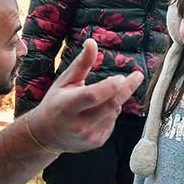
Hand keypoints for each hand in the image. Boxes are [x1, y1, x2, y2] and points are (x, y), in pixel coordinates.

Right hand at [28, 39, 142, 153]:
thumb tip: (92, 42)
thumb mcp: (65, 81)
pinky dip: (111, 112)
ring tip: (101, 97)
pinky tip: (98, 111)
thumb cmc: (56, 102)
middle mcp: (78, 123)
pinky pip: (113, 121)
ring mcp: (89, 136)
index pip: (93, 96)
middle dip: (126, 89)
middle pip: (111, 105)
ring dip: (115, 100)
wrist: (46, 135)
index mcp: (67, 106)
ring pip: (114, 112)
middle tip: (137, 76)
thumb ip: (82, 63)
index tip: (122, 77)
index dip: (109, 87)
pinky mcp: (97, 142)